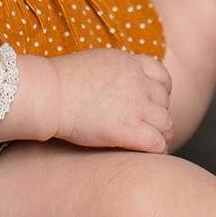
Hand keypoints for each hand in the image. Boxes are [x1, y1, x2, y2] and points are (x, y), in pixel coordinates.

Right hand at [0, 49, 173, 152]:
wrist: (49, 93)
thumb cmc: (62, 80)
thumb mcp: (97, 62)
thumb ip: (117, 71)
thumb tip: (120, 82)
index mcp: (130, 63)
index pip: (163, 77)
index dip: (163, 93)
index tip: (154, 104)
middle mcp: (138, 82)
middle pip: (165, 101)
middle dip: (160, 115)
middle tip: (151, 128)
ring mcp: (135, 105)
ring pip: (166, 123)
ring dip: (162, 134)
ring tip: (153, 143)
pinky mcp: (127, 130)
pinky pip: (157, 143)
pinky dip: (158, 150)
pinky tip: (149, 154)